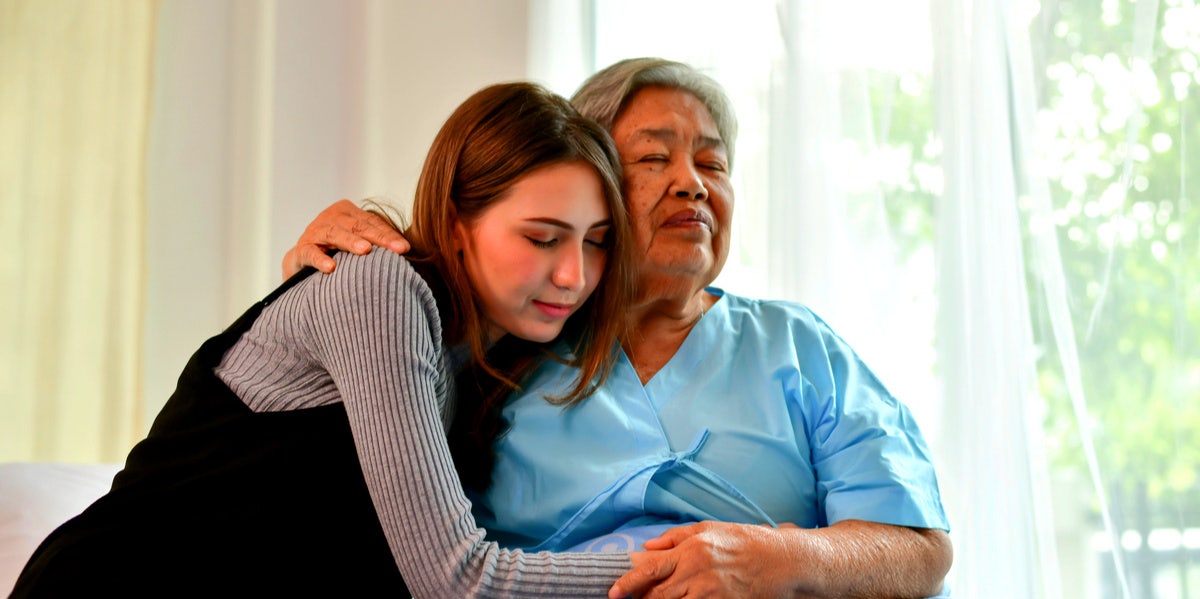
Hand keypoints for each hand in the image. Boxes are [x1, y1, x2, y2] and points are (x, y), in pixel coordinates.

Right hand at [281, 199, 409, 278]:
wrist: (303, 264)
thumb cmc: (338, 253)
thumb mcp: (359, 244)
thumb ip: (378, 244)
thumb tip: (409, 251)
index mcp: (348, 212)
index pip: (372, 223)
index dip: (389, 235)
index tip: (405, 248)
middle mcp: (331, 217)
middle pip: (357, 226)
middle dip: (379, 238)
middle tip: (397, 249)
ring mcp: (314, 232)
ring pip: (334, 234)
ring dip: (350, 242)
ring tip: (365, 251)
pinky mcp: (300, 250)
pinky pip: (310, 253)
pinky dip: (320, 259)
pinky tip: (331, 268)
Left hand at [609, 522, 802, 598]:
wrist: (781, 560)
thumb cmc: (745, 541)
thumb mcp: (709, 529)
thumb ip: (675, 537)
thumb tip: (647, 547)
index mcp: (691, 549)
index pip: (651, 568)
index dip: (629, 583)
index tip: (614, 593)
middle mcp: (697, 571)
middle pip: (658, 594)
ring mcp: (710, 593)